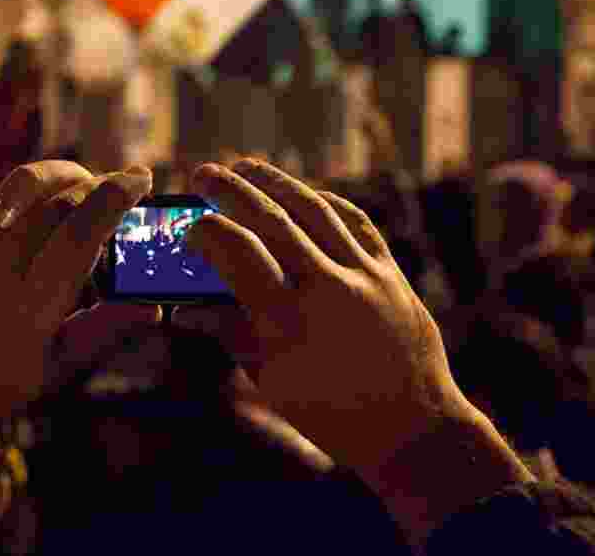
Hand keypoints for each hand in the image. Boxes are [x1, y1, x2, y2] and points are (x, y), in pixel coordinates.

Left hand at [0, 161, 152, 479]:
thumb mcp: (51, 373)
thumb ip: (101, 333)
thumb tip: (151, 307)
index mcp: (30, 312)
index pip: (79, 237)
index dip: (114, 199)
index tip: (141, 177)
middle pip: (57, 204)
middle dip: (97, 184)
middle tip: (124, 185)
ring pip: (24, 189)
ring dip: (65, 175)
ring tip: (89, 182)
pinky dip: (33, 191)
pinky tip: (50, 202)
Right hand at [182, 159, 530, 546]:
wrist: (412, 427)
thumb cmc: (330, 413)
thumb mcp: (270, 380)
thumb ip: (227, 334)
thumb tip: (182, 309)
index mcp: (289, 325)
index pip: (239, 256)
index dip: (208, 233)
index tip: (190, 227)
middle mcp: (329, 291)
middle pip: (272, 220)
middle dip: (230, 190)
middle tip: (203, 173)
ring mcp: (366, 276)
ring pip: (315, 209)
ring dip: (275, 182)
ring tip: (245, 168)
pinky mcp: (391, 272)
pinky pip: (354, 221)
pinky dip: (325, 201)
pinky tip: (302, 193)